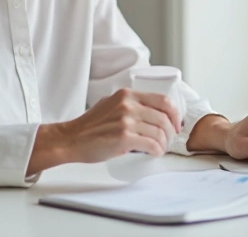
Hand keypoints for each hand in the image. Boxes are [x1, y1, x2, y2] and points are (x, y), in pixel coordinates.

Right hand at [51, 88, 181, 163]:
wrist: (71, 139)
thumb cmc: (89, 126)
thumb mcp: (110, 104)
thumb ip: (129, 104)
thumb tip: (151, 112)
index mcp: (126, 95)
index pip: (162, 100)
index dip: (174, 114)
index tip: (176, 124)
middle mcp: (128, 105)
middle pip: (164, 117)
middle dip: (171, 132)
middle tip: (169, 140)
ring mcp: (126, 121)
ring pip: (159, 132)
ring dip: (164, 144)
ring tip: (159, 149)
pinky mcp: (124, 138)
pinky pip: (151, 145)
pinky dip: (157, 151)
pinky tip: (153, 153)